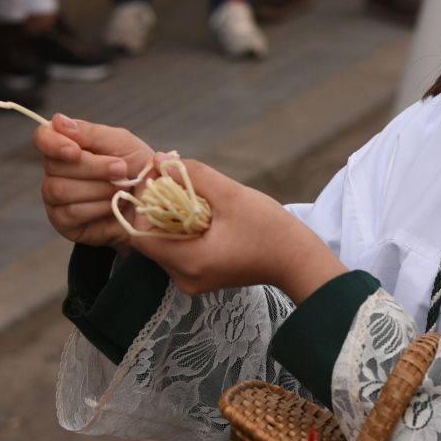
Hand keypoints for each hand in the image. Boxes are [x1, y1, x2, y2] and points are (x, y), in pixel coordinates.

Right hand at [36, 115, 154, 251]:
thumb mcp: (121, 143)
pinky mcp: (64, 222)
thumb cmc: (137, 169)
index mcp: (67, 145)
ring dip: (97, 188)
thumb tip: (58, 121)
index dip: (53, 143)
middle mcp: (56, 171)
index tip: (74, 150)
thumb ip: (90, 132)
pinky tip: (113, 206)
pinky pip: (70, 212)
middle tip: (122, 169)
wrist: (155, 203)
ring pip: (60, 189)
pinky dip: (97, 207)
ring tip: (120, 188)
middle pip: (54, 165)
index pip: (43, 137)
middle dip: (94, 167)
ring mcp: (56, 199)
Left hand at [123, 158, 346, 299]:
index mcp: (188, 262)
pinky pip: (180, 251)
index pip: (141, 233)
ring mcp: (192, 281)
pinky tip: (203, 215)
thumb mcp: (230, 194)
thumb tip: (159, 159)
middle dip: (159, 209)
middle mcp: (183, 278)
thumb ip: (192, 174)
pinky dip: (184, 231)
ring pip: (165, 244)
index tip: (160, 179)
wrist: (298, 260)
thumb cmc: (269, 229)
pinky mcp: (201, 278)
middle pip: (152, 239)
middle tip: (176, 183)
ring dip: (171, 219)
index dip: (145, 204)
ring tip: (193, 197)